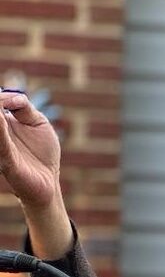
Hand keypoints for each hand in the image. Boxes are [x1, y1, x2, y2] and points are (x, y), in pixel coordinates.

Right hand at [0, 91, 61, 209]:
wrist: (48, 180)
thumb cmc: (41, 151)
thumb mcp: (37, 122)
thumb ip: (24, 107)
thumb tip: (13, 96)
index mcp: (1, 123)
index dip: (2, 97)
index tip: (15, 102)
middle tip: (1, 102)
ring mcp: (0, 148)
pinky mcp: (7, 161)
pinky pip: (1, 145)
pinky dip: (0, 131)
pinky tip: (0, 119)